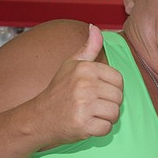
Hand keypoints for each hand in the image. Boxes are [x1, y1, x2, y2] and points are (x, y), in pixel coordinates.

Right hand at [36, 24, 123, 145]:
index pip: (118, 79)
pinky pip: (107, 128)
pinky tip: (87, 124)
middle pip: (119, 97)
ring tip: (90, 114)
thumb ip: (88, 48)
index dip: (112, 88)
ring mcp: (83, 105)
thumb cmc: (58, 91)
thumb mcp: (71, 65)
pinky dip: (99, 130)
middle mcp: (84, 85)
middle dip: (110, 104)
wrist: (39, 118)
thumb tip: (95, 28)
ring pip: (115, 113)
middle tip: (92, 105)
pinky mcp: (83, 125)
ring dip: (106, 118)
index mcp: (85, 68)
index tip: (98, 92)